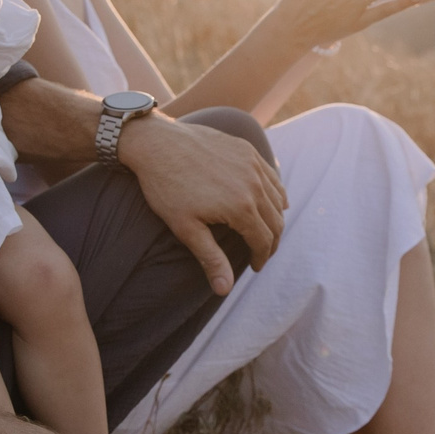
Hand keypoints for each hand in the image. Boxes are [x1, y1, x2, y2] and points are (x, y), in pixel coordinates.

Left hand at [117, 112, 286, 295]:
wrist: (156, 143)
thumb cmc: (167, 186)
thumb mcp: (186, 228)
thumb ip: (211, 258)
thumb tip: (225, 290)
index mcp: (242, 207)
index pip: (264, 241)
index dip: (261, 258)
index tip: (254, 266)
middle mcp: (254, 184)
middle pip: (276, 221)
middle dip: (271, 242)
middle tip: (261, 253)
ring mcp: (252, 164)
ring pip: (278, 198)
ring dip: (275, 218)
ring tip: (263, 231)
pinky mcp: (246, 150)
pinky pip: (272, 176)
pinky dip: (276, 193)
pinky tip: (270, 201)